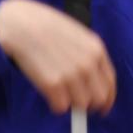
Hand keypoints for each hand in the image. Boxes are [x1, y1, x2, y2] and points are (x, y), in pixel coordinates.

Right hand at [0, 0, 115, 113]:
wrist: (22, 25)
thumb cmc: (47, 28)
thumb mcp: (79, 35)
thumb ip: (89, 55)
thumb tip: (92, 79)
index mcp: (97, 50)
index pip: (110, 82)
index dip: (108, 98)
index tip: (103, 107)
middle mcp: (88, 65)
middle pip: (99, 98)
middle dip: (90, 104)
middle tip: (79, 104)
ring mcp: (72, 75)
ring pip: (81, 105)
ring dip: (72, 104)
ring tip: (61, 95)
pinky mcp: (53, 84)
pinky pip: (61, 107)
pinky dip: (57, 106)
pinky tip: (51, 96)